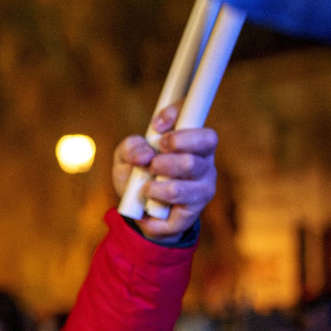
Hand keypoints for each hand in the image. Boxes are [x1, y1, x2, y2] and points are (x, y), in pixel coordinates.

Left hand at [111, 105, 217, 242]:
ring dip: (155, 187)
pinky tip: (149, 208)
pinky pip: (172, 212)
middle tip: (151, 164)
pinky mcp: (193, 211)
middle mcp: (205, 162)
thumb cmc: (138, 174)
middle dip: (165, 159)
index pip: (198, 120)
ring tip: (147, 188)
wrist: (139, 211)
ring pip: (179, 187)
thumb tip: (144, 154)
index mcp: (192, 142)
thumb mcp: (126, 158)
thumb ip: (130, 148)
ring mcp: (203, 187)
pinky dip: (152, 209)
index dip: (178, 118)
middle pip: (194, 156)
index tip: (155, 127)